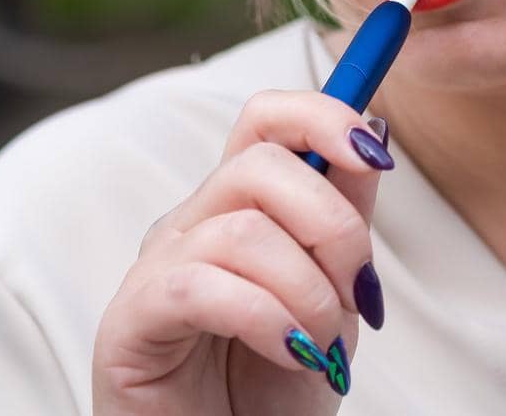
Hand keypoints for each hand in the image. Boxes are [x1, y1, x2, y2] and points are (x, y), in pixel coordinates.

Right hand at [92, 90, 392, 414]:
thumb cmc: (271, 389)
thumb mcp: (334, 298)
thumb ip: (345, 218)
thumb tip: (375, 131)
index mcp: (236, 207)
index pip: (266, 120)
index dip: (322, 116)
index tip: (374, 155)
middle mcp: (191, 223)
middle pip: (260, 165)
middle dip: (332, 226)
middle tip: (357, 295)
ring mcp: (156, 267)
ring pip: (242, 231)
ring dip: (308, 292)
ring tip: (322, 346)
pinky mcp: (130, 319)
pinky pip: (201, 287)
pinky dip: (266, 319)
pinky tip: (292, 352)